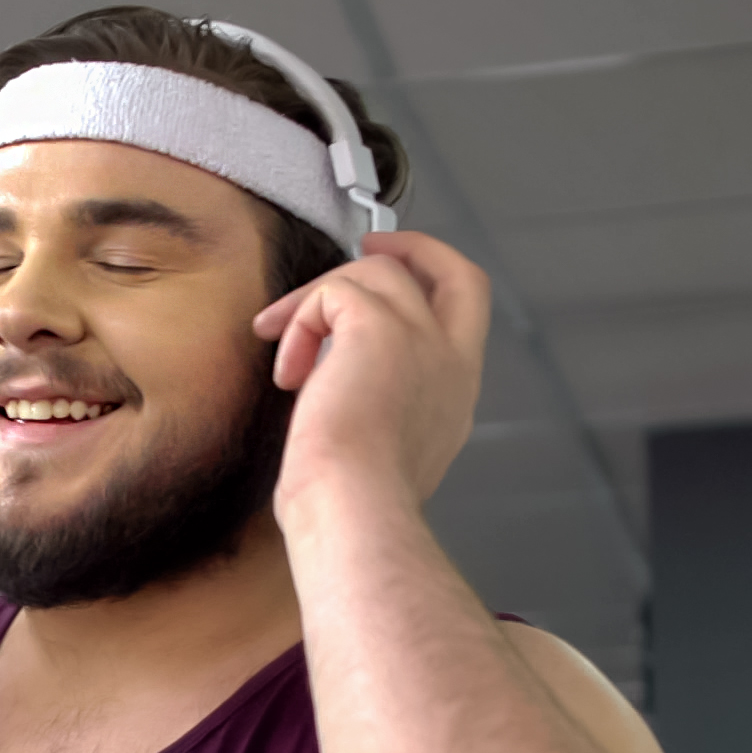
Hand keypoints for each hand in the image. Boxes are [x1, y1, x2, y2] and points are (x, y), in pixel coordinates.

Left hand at [254, 232, 489, 519]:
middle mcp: (451, 360)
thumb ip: (379, 404)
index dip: (434, 279)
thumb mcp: (383, 448)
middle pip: (454, 271)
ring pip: (375, 273)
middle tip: (368, 245)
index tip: (395, 272)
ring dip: (318, 300)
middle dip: (413, 247)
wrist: (354, 507)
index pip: (465, 313)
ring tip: (285, 349)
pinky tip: (288, 373)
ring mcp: (422, 339)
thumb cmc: (354, 501)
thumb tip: (331, 380)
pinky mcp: (376, 326)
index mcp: (454, 392)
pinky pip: (332, 291)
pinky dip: (299, 321)